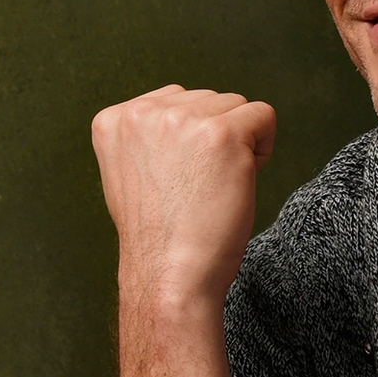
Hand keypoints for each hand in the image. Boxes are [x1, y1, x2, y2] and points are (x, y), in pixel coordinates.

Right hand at [91, 86, 276, 307]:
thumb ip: (148, 138)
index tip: (179, 180)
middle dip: (215, 138)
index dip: (190, 140)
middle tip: (199, 189)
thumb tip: (186, 116)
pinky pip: (263, 116)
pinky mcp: (221, 134)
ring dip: (239, 143)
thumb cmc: (160, 237)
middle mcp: (142, 113)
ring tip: (216, 187)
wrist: (170, 276)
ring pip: (236, 107)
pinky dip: (263, 148)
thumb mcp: (132, 175)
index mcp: (113, 121)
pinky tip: (241, 180)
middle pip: (208, 100)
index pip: (176, 100)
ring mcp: (181, 120)